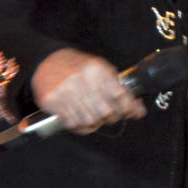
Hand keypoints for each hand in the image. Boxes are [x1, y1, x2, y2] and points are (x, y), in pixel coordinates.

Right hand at [30, 48, 145, 133]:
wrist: (49, 62)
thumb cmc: (79, 68)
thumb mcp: (103, 72)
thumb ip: (121, 92)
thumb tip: (138, 111)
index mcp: (97, 70)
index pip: (120, 96)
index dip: (128, 108)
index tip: (130, 111)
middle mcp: (82, 79)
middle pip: (106, 112)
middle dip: (111, 117)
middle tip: (109, 115)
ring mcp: (66, 90)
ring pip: (89, 121)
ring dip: (94, 123)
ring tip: (93, 116)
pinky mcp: (52, 101)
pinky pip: (72, 123)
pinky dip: (80, 126)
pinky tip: (80, 118)